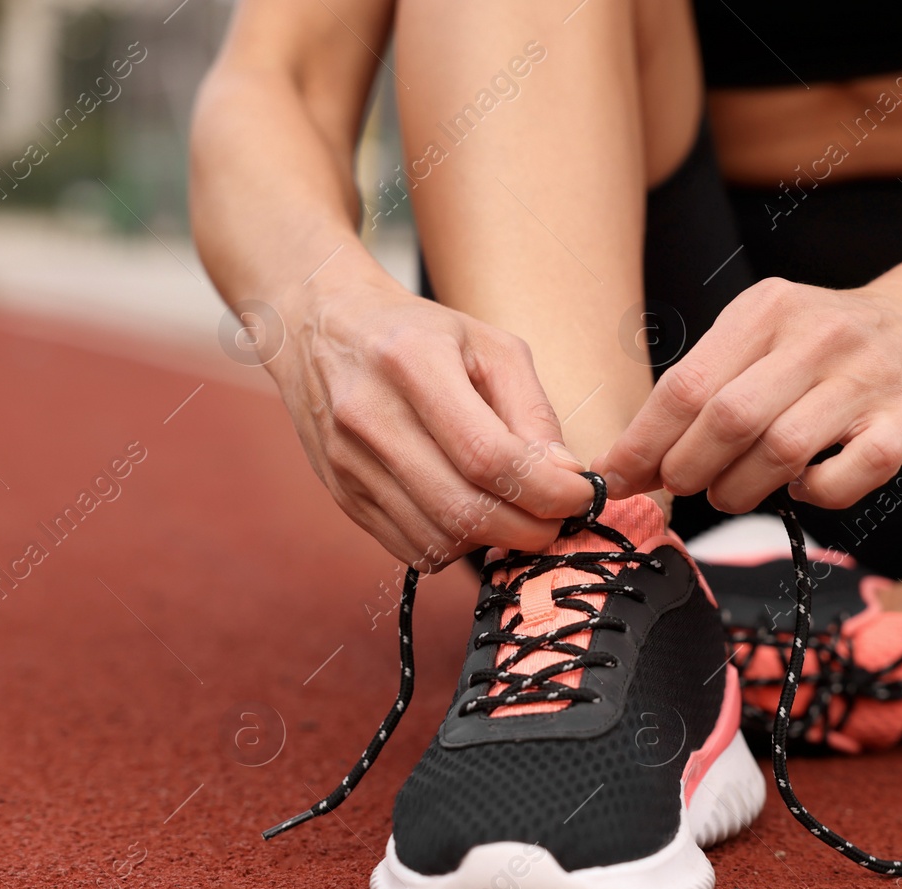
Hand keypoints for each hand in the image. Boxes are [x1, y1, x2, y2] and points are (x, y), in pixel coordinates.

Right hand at [264, 275, 593, 568]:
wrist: (320, 327)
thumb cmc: (416, 332)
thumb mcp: (487, 345)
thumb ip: (531, 410)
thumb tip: (564, 477)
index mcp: (411, 362)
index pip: (488, 456)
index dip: (546, 491)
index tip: (581, 496)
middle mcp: (369, 415)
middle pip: (462, 508)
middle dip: (527, 529)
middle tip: (556, 520)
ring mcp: (348, 462)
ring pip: (437, 538)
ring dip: (491, 542)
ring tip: (515, 515)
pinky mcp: (340, 494)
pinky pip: (408, 548)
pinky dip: (453, 547)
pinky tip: (470, 516)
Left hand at [596, 278, 901, 511]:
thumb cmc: (817, 348)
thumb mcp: (757, 337)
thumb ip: (698, 389)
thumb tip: (627, 460)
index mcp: (767, 309)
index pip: (687, 384)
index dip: (644, 441)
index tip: (616, 476)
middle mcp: (820, 337)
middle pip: (729, 419)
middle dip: (687, 468)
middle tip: (681, 485)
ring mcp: (867, 381)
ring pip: (780, 452)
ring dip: (738, 489)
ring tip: (730, 491)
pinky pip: (839, 480)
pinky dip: (808, 496)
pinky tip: (800, 485)